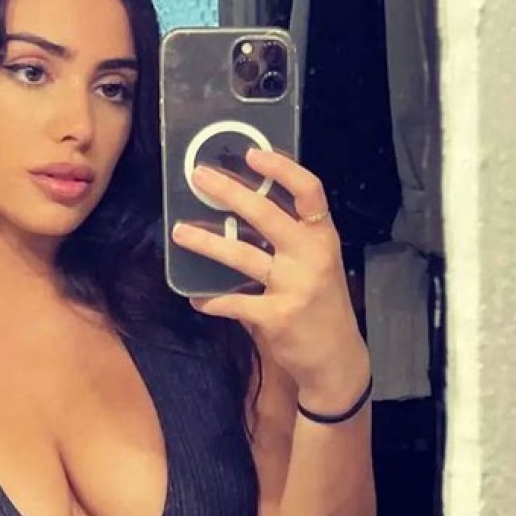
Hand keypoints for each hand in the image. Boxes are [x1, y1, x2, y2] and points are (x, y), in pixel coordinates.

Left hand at [171, 149, 370, 411]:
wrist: (336, 361)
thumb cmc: (322, 309)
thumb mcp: (318, 267)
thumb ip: (289, 244)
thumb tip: (241, 217)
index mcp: (323, 238)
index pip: (310, 191)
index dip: (281, 169)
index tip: (251, 154)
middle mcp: (312, 256)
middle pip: (267, 214)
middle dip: (230, 192)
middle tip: (199, 177)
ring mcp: (294, 286)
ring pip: (242, 254)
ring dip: (206, 242)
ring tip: (180, 232)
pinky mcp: (276, 315)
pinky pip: (234, 302)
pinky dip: (212, 300)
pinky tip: (196, 299)